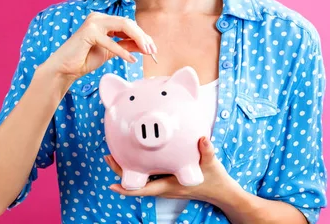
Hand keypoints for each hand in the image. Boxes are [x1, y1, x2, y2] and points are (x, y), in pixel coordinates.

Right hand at [42, 12, 156, 82]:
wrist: (65, 69)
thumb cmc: (85, 59)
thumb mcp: (111, 51)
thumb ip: (126, 45)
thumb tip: (145, 46)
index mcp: (103, 20)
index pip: (128, 25)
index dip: (142, 36)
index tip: (153, 49)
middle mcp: (98, 17)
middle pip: (128, 23)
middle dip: (143, 37)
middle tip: (153, 51)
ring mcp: (93, 22)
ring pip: (123, 26)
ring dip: (137, 39)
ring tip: (147, 52)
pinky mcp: (88, 32)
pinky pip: (111, 41)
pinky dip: (122, 51)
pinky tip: (131, 60)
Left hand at [105, 137, 240, 203]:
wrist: (221, 191)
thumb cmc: (215, 180)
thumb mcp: (212, 164)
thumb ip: (207, 151)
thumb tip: (203, 139)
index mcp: (170, 185)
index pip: (143, 190)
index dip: (126, 189)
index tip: (111, 184)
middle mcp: (164, 187)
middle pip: (136, 183)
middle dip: (120, 172)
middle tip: (108, 156)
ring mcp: (165, 185)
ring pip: (141, 179)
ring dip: (128, 169)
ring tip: (117, 154)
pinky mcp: (168, 181)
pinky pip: (149, 176)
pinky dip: (139, 168)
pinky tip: (137, 156)